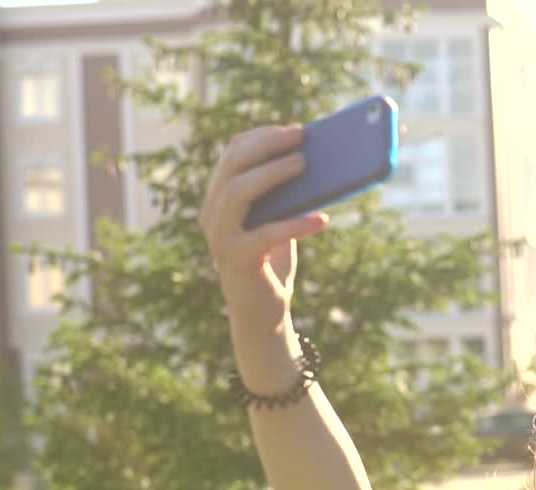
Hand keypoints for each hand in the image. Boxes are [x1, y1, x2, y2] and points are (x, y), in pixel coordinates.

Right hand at [198, 124, 329, 334]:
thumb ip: (288, 196)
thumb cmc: (273, 262)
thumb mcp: (280, 221)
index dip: (262, 137)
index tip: (295, 130)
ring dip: (273, 174)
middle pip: (232, 166)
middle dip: (268, 146)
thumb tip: (316, 162)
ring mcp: (220, 238)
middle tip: (302, 138)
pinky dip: (296, 224)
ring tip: (306, 165)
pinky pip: (266, 234)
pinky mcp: (237, 261)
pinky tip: (323, 219)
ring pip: (237, 192)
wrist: (262, 314)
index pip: (233, 155)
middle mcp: (212, 214)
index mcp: (220, 199)